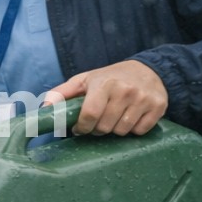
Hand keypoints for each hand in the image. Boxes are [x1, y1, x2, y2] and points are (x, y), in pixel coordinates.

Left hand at [42, 60, 167, 135]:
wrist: (148, 70)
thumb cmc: (110, 78)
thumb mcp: (84, 80)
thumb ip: (61, 93)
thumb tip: (43, 109)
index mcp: (104, 84)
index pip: (90, 115)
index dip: (82, 127)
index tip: (80, 128)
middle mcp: (125, 90)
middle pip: (105, 128)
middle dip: (97, 130)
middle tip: (98, 123)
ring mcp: (143, 99)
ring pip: (122, 131)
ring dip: (115, 130)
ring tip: (114, 119)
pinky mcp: (158, 107)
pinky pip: (140, 131)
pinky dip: (133, 129)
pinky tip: (130, 118)